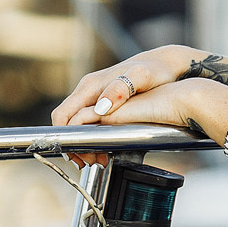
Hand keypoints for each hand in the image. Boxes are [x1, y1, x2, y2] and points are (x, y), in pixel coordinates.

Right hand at [53, 46, 205, 163]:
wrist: (165, 64)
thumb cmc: (155, 70)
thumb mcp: (141, 77)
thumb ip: (120, 89)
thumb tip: (100, 108)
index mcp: (90, 86)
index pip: (62, 114)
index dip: (64, 137)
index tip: (77, 154)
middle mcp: (88, 90)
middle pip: (66, 122)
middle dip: (74, 145)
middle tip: (89, 162)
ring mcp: (94, 96)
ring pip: (77, 125)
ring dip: (83, 145)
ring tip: (99, 159)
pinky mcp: (103, 102)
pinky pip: (89, 123)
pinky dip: (92, 138)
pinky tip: (105, 149)